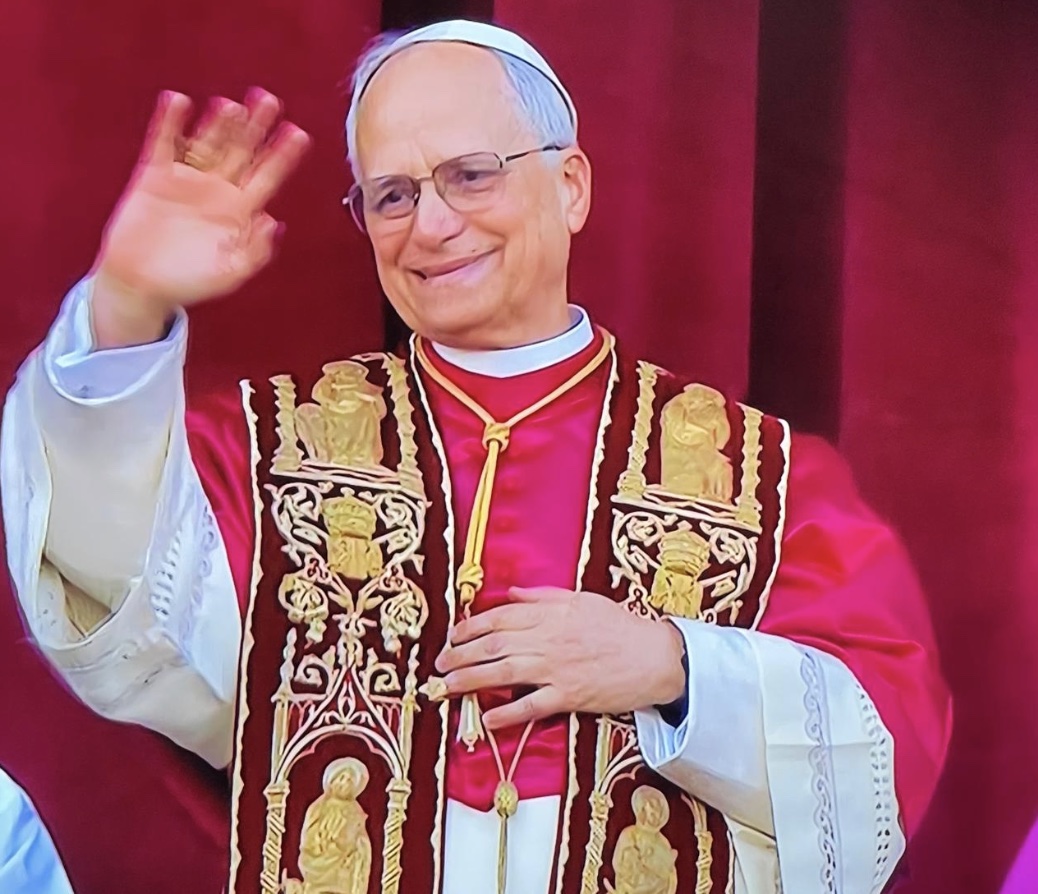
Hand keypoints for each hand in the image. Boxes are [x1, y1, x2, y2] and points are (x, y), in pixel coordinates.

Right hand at [92, 88, 311, 346]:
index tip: (298, 134)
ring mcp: (186, 181)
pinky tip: (178, 102)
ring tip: (232, 105)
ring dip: (219, 123)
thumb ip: (255, 252)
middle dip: (255, 128)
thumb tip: (272, 222)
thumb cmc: (188, 282)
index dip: (282, 155)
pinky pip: (163, 144)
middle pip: (240, 151)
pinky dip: (170, 124)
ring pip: (206, 143)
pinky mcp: (154, 177)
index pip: (267, 176)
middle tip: (269, 101)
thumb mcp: (230, 273)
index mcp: (239, 211)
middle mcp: (216, 189)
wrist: (142, 285)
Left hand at [434, 587, 686, 730]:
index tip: (452, 636)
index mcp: (550, 613)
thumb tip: (510, 594)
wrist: (655, 656)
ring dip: (471, 680)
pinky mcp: (570, 695)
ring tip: (447, 687)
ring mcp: (558, 668)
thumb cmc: (619, 625)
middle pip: (494, 645)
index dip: (470, 627)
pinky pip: (533, 705)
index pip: (500, 617)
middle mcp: (549, 639)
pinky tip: (488, 719)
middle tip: (438, 664)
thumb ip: (542, 596)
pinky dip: (508, 712)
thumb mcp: (581, 599)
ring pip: (505, 672)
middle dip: (461, 654)